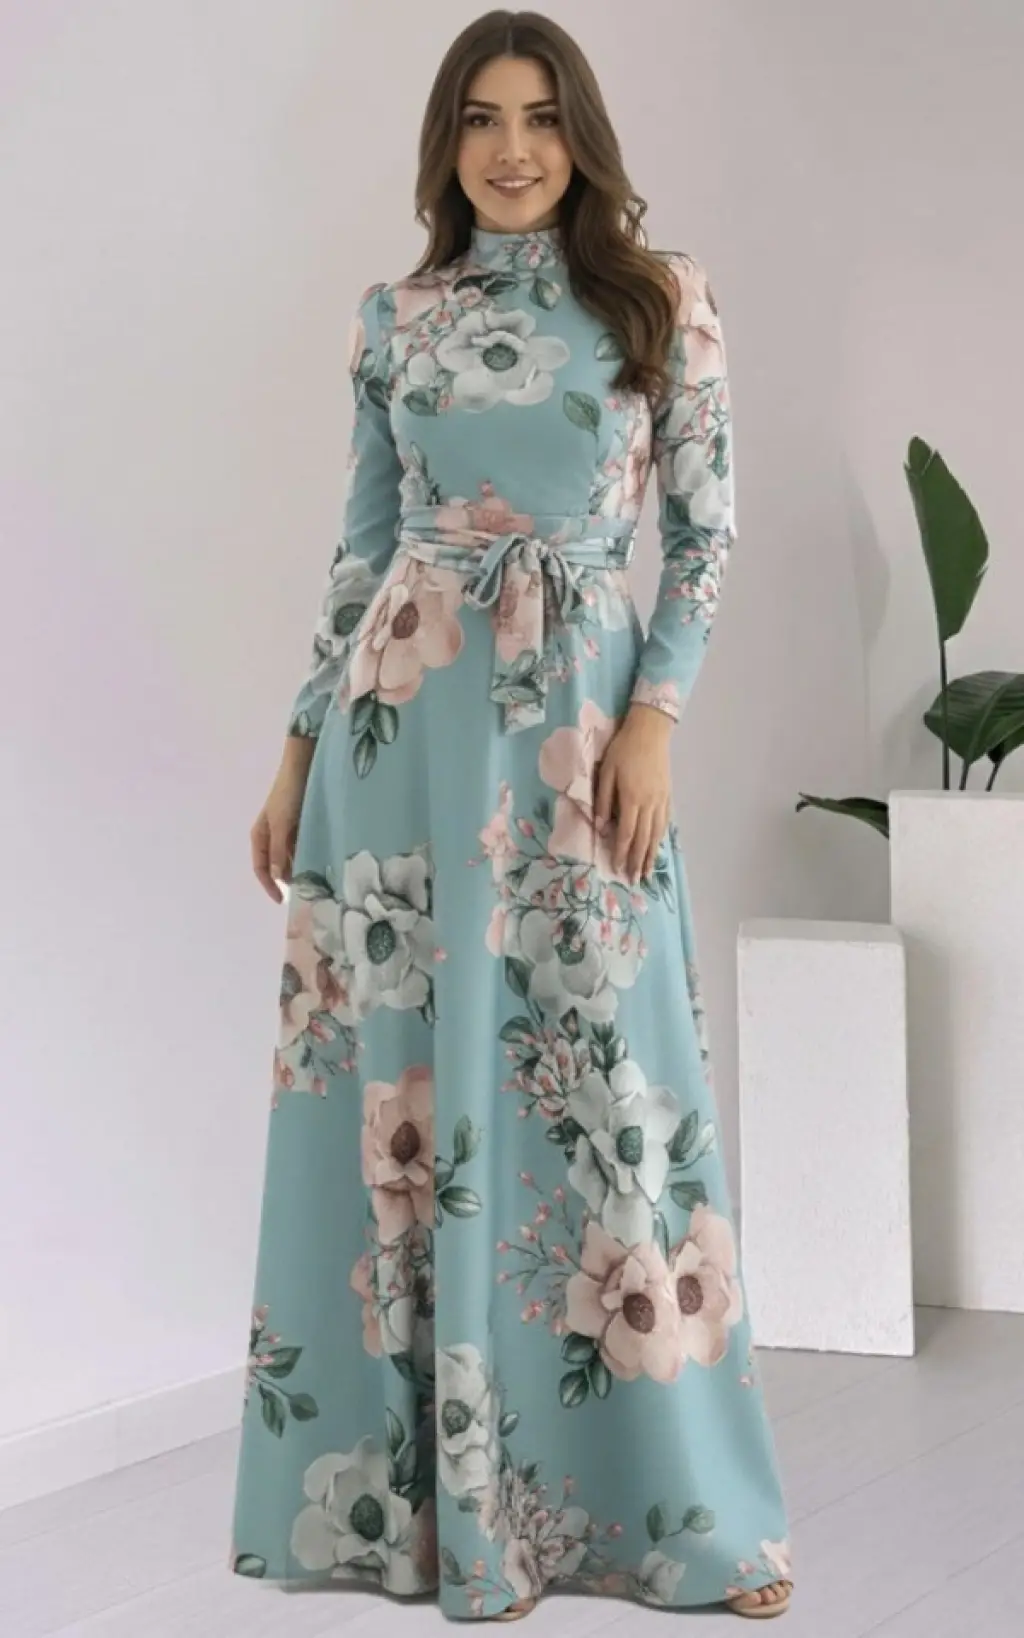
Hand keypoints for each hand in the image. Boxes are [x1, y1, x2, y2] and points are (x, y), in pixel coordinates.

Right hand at [251, 740, 313, 902]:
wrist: (302, 766)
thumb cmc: (288, 795)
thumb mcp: (282, 825)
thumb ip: (279, 851)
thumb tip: (276, 877)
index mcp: (260, 836)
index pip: (260, 868)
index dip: (268, 886)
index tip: (282, 901)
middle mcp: (271, 835)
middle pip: (276, 864)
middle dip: (287, 878)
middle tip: (305, 892)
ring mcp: (286, 830)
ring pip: (291, 857)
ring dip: (300, 867)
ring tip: (316, 880)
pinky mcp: (300, 824)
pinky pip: (302, 846)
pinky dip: (308, 855)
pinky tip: (321, 862)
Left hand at [594, 703, 672, 882]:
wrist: (650, 731)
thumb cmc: (623, 749)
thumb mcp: (606, 771)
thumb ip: (603, 799)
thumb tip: (600, 826)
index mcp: (632, 798)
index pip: (626, 833)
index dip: (622, 853)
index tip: (618, 868)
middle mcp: (649, 804)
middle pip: (643, 839)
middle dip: (638, 861)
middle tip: (635, 880)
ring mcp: (661, 800)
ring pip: (656, 834)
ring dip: (652, 855)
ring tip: (649, 872)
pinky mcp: (668, 795)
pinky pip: (665, 822)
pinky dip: (661, 838)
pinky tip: (658, 847)